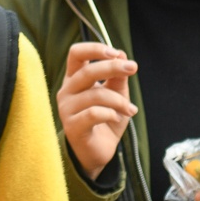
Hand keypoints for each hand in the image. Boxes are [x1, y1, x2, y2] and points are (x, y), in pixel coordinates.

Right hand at [56, 42, 138, 180]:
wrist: (98, 151)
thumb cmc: (105, 120)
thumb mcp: (116, 94)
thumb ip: (117, 77)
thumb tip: (122, 54)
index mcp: (74, 78)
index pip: (75, 54)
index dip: (94, 49)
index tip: (116, 53)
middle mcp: (66, 91)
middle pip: (86, 72)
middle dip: (112, 67)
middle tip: (133, 68)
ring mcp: (66, 109)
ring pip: (95, 95)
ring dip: (119, 100)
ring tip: (131, 109)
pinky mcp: (72, 126)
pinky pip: (94, 114)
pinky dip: (111, 113)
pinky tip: (118, 118)